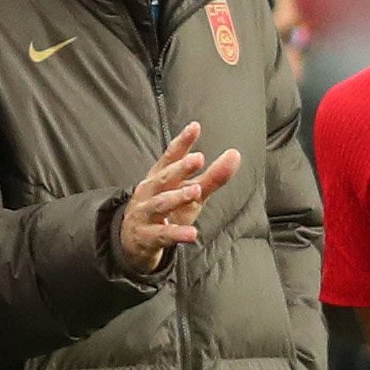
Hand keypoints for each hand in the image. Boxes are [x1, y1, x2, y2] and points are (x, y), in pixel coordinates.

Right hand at [117, 121, 243, 272]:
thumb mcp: (192, 194)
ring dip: (177, 197)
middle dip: (180, 168)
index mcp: (160, 177)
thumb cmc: (167, 211)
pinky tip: (192, 234)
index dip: (182, 142)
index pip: (170, 157)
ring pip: (160, 203)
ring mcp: (145, 213)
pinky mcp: (147, 237)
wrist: (135, 242)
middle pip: (164, 177)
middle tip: (198, 159)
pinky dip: (176, 234)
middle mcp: (149, 192)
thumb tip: (235, 154)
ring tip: (196, 191)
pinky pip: (162, 235)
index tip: (195, 127)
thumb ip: (212, 176)